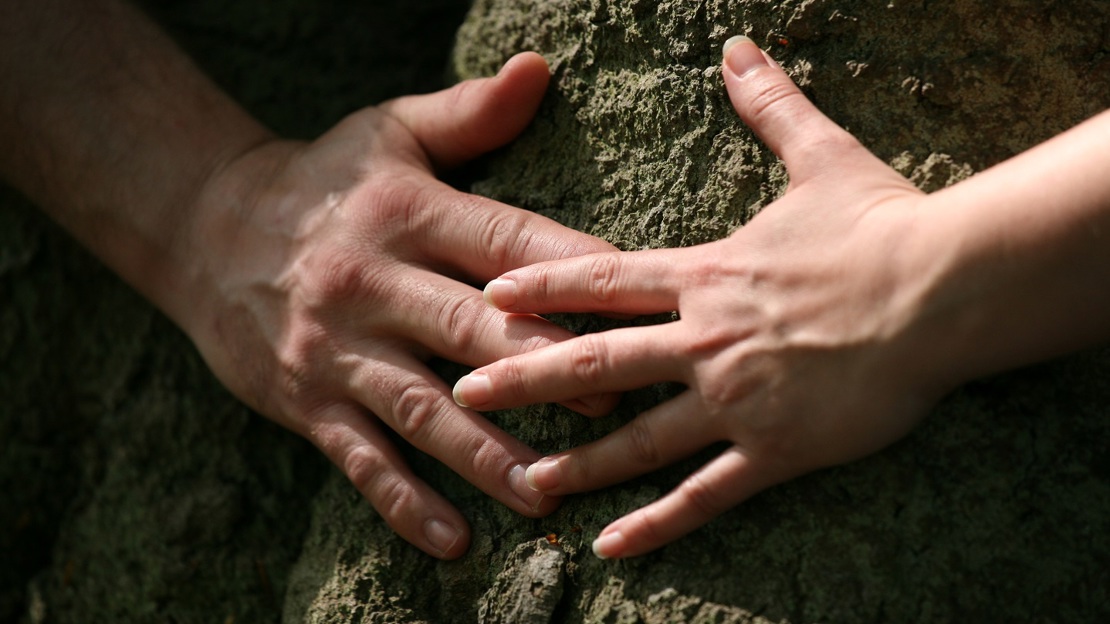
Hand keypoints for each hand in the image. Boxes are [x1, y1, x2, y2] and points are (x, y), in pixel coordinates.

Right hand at [182, 52, 616, 558]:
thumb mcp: (390, 134)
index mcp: (409, 212)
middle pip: (470, 329)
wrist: (205, 226)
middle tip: (614, 407)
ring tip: (545, 492)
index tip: (636, 304)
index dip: (572, 273)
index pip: (506, 241)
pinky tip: (452, 539)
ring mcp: (338, 347)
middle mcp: (374, 281)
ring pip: (422, 406)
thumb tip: (541, 69)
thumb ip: (470, 114)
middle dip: (544, 369)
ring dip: (485, 453)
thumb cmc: (325, 181)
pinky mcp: (306, 397)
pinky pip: (360, 456)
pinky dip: (404, 501)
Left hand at [452, 38, 953, 557]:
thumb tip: (738, 48)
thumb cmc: (883, 223)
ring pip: (637, 438)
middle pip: (595, 362)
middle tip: (464, 393)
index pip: (602, 280)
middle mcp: (705, 338)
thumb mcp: (821, 154)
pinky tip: (610, 547)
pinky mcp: (775, 447)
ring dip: (576, 461)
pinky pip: (704, 494)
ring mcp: (735, 398)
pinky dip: (656, 523)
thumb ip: (769, 103)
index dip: (541, 286)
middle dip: (525, 377)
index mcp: (706, 273)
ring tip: (524, 479)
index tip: (489, 295)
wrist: (945, 288)